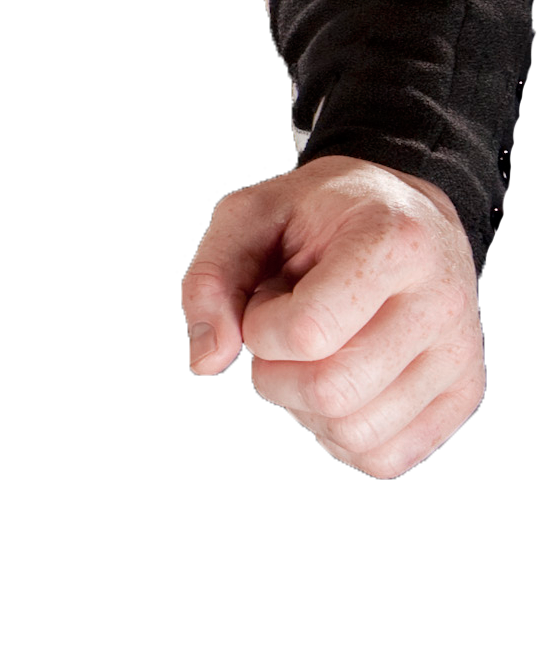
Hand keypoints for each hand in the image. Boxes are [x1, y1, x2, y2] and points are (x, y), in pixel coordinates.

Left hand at [180, 154, 483, 475]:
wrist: (409, 214)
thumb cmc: (326, 214)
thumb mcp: (254, 216)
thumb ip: (212, 279)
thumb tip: (207, 361)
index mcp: (394, 241)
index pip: (307, 332)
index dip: (260, 329)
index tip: (269, 299)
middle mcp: (442, 300)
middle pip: (332, 391)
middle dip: (276, 374)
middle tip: (285, 335)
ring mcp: (460, 353)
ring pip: (357, 433)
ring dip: (308, 407)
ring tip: (319, 353)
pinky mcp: (465, 393)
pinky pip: (385, 456)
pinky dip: (342, 436)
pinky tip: (341, 384)